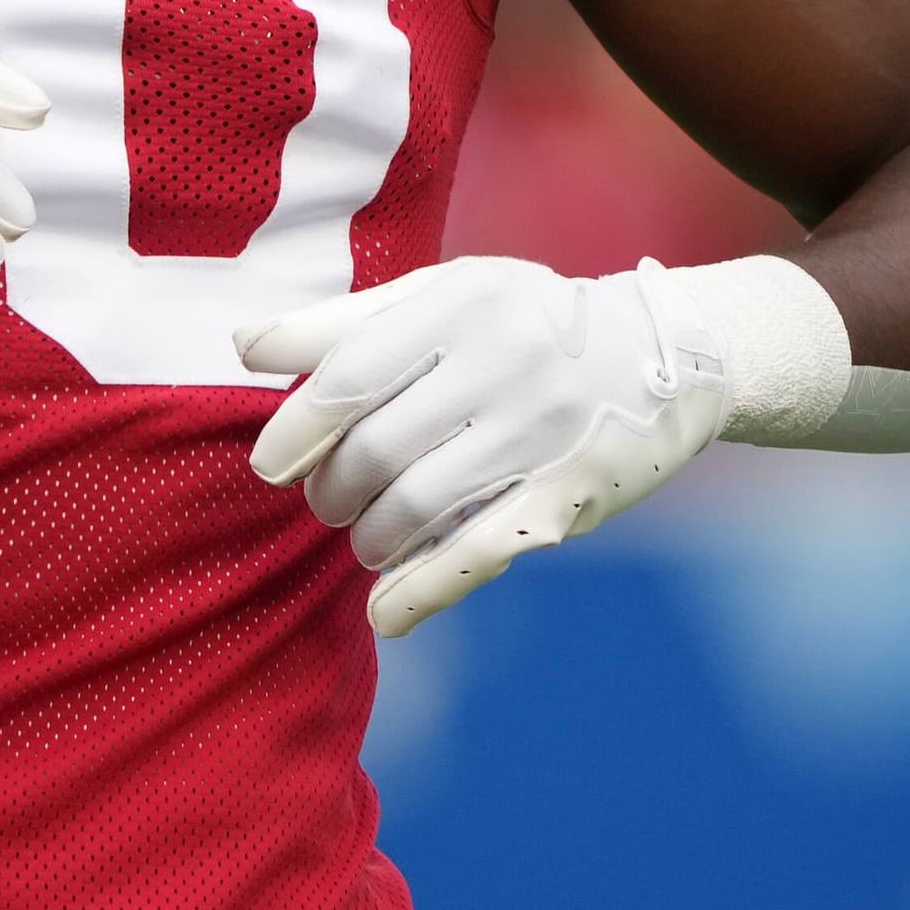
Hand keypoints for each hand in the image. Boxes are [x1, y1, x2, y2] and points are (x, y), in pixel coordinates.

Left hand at [235, 256, 729, 637]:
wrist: (665, 355)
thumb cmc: (524, 321)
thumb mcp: (444, 295)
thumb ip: (346, 321)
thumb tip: (244, 345)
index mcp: (460, 304)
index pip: (349, 375)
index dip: (294, 429)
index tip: (270, 464)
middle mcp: (502, 363)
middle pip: (376, 448)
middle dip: (332, 489)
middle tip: (328, 500)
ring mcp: (538, 433)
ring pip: (417, 505)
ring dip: (370, 537)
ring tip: (365, 537)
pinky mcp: (568, 496)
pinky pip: (478, 554)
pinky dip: (421, 594)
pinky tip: (386, 615)